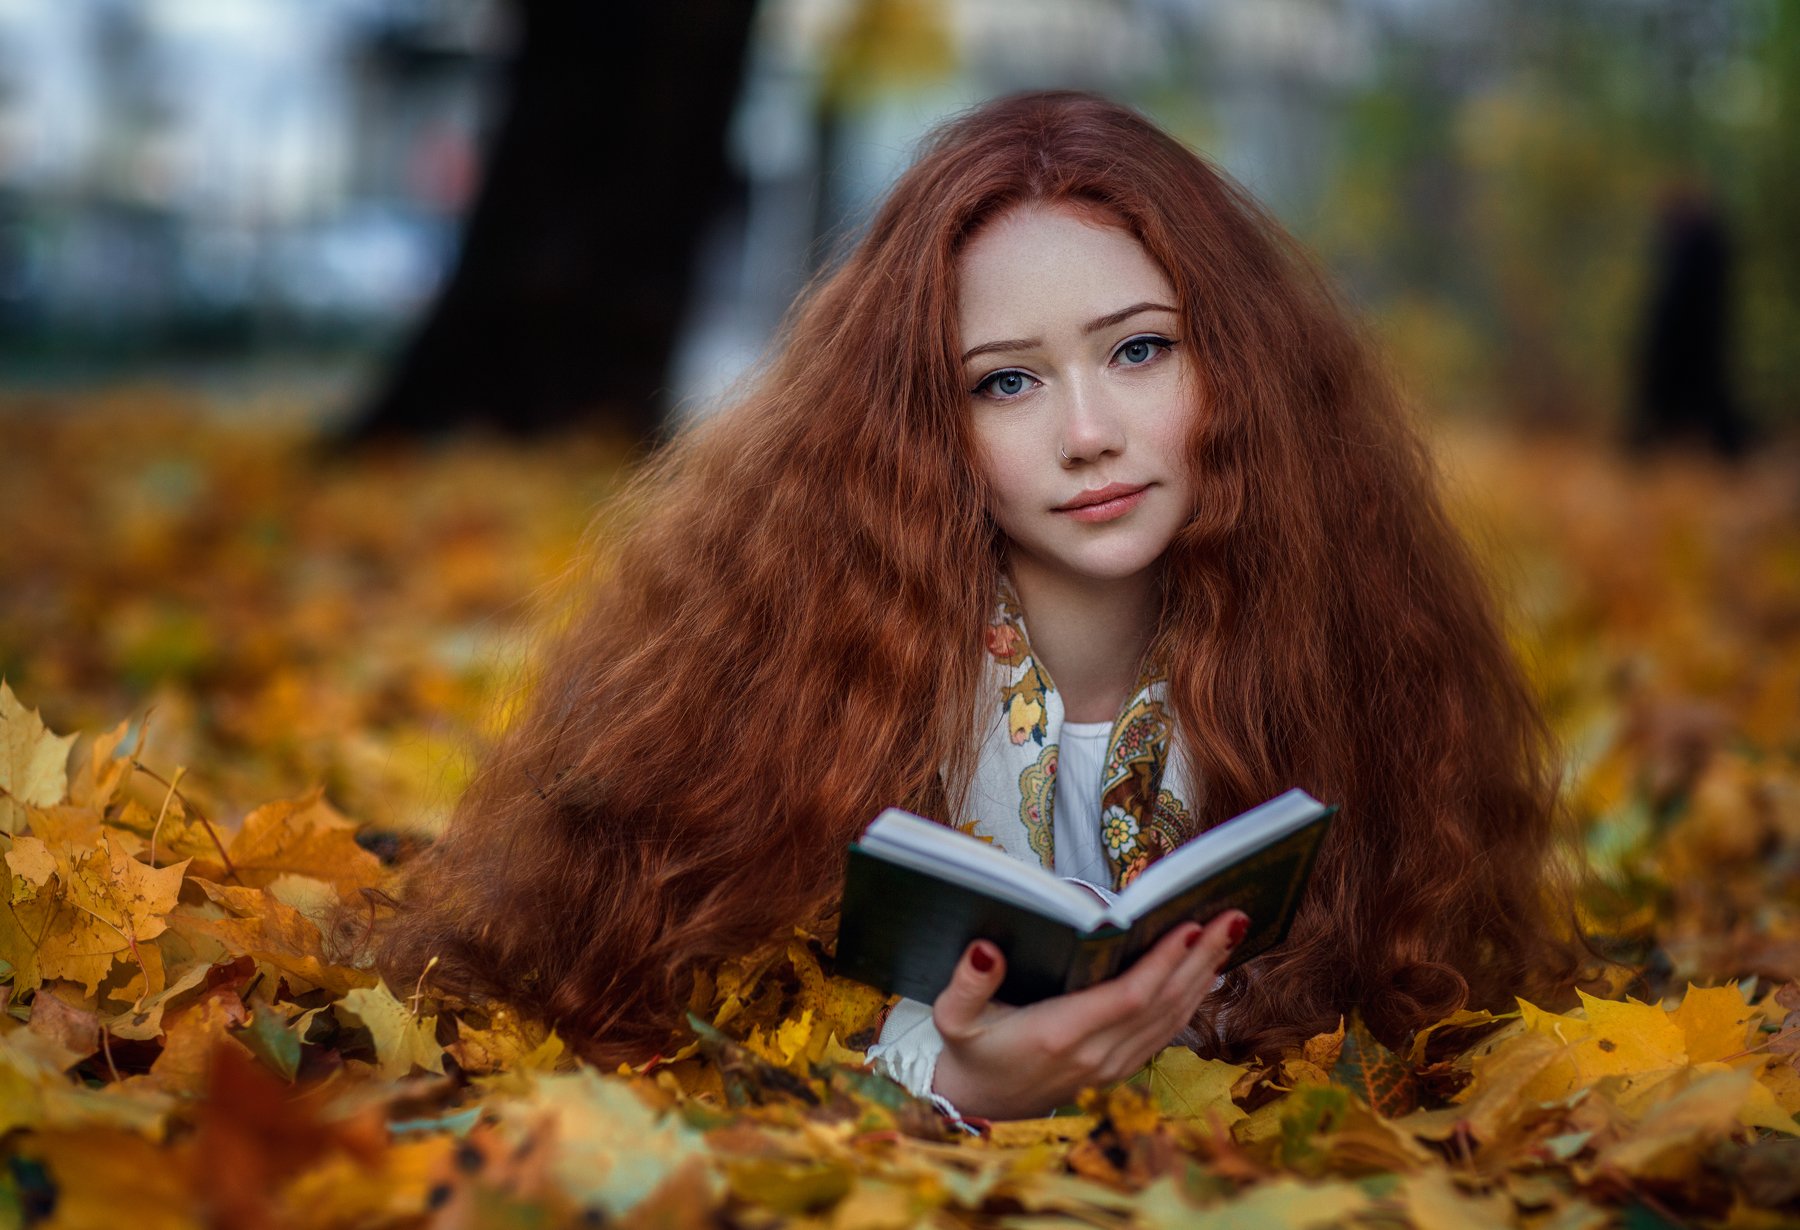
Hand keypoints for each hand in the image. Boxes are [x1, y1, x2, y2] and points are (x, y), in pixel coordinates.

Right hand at [928, 909, 1248, 1120]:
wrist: (978, 1108)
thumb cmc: (969, 1052)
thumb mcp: (953, 1018)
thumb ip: (967, 983)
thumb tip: (986, 947)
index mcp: (1058, 1035)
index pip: (1128, 997)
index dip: (1164, 962)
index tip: (1191, 926)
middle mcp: (1094, 1055)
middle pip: (1162, 1004)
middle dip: (1201, 958)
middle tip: (1232, 917)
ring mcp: (1111, 1066)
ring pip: (1170, 1019)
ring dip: (1202, 975)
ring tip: (1229, 934)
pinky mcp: (1118, 1070)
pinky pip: (1164, 1033)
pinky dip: (1190, 1001)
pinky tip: (1206, 973)